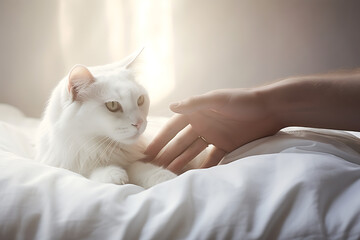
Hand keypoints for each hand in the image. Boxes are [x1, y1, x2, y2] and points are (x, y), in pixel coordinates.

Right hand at [144, 89, 281, 173]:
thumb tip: (171, 106)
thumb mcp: (217, 99)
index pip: (173, 128)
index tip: (148, 153)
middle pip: (181, 142)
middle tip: (154, 169)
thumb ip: (195, 103)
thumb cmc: (243, 101)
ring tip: (169, 175)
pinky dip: (203, 167)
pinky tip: (194, 177)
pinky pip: (211, 159)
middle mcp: (202, 124)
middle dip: (167, 154)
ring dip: (181, 162)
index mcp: (197, 112)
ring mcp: (214, 136)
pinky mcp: (227, 146)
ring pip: (193, 152)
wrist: (270, 109)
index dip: (161, 140)